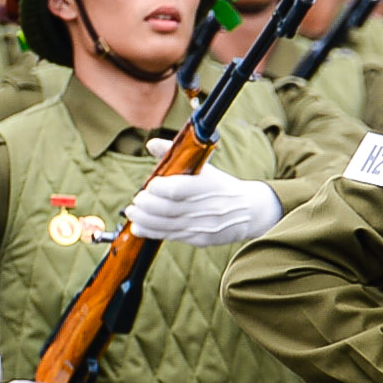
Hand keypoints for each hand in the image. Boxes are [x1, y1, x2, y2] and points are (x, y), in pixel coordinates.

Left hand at [125, 141, 284, 245]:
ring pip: (167, 224)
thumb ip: (177, 155)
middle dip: (147, 204)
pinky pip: (171, 236)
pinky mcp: (200, 238)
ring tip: (132, 212)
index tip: (150, 184)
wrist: (249, 211)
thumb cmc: (221, 186)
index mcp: (209, 185)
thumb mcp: (205, 168)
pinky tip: (139, 227)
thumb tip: (151, 144)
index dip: (159, 187)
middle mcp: (207, 207)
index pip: (178, 188)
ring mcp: (203, 225)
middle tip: (137, 199)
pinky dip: (151, 232)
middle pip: (169, 208)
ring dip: (144, 219)